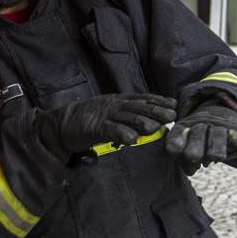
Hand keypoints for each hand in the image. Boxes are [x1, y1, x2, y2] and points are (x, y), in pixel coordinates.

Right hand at [34, 93, 176, 160]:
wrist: (62, 124)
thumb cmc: (89, 121)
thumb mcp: (111, 114)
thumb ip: (127, 116)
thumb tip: (149, 122)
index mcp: (118, 100)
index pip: (142, 98)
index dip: (158, 101)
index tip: (174, 105)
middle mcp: (113, 105)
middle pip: (138, 106)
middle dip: (156, 110)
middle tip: (172, 116)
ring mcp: (103, 115)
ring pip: (126, 117)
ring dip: (142, 122)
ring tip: (156, 127)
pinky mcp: (94, 127)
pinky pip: (110, 130)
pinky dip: (121, 133)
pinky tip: (132, 139)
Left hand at [165, 98, 236, 173]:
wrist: (220, 113)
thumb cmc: (197, 137)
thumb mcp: (186, 144)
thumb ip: (185, 160)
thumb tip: (190, 171)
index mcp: (185, 127)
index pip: (178, 133)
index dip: (177, 141)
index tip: (174, 150)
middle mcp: (202, 124)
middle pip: (198, 136)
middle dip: (195, 146)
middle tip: (192, 156)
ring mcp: (220, 127)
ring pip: (218, 137)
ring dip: (215, 149)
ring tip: (216, 157)